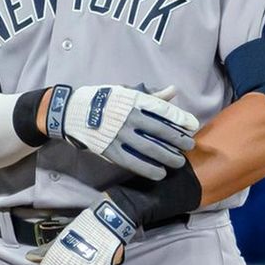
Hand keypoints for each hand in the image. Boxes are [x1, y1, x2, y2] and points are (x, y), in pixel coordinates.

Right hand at [46, 84, 198, 179]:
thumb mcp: (125, 92)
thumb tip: (173, 91)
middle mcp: (129, 117)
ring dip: (168, 157)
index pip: (163, 110)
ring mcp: (120, 135)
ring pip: (151, 148)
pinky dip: (149, 169)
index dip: (180, 119)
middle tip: (190, 146)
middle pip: (161, 131)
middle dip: (179, 140)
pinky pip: (134, 163)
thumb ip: (151, 96)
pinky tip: (160, 173)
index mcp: (133, 100)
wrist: (72, 112)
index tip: (193, 126)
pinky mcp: (110, 150)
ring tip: (179, 162)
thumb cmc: (103, 100)